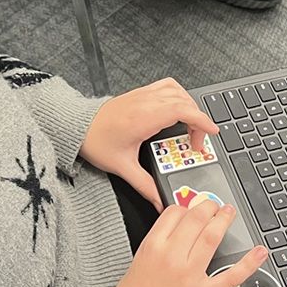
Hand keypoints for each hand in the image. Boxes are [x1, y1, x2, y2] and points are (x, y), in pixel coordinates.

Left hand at [80, 78, 218, 211]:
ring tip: (188, 126)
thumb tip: (159, 200)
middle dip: (197, 121)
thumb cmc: (94, 141)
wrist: (74, 125)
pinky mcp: (139, 93)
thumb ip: (145, 186)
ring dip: (189, 106)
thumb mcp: (122, 167)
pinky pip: (166, 86)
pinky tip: (176, 108)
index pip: (183, 110)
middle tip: (194, 143)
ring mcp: (142, 95)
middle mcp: (145, 102)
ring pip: (177, 91)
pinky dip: (177, 95)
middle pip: (185, 102)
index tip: (211, 132)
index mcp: (144, 117)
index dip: (201, 121)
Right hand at [113, 200, 268, 286]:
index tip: (192, 208)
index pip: (175, 213)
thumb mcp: (141, 257)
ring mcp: (191, 274)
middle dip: (208, 207)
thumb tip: (182, 222)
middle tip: (215, 206)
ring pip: (212, 237)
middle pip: (196, 219)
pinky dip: (250, 262)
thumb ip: (161, 238)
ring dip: (224, 220)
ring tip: (229, 213)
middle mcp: (173, 256)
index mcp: (154, 245)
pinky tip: (259, 251)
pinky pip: (232, 275)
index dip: (187, 207)